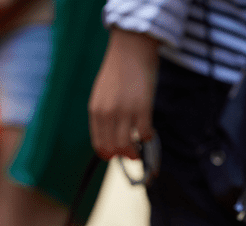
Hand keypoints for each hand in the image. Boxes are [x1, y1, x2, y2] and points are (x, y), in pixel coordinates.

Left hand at [88, 29, 159, 159]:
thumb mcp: (102, 94)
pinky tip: (149, 133)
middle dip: (123, 156)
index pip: (99, 143)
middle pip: (113, 147)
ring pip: (127, 145)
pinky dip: (148, 138)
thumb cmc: (118, 72)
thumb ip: (104, 114)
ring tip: (140, 150)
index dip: (108, 154)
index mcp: (96, 110)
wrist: (131, 49)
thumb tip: (112, 135)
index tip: (116, 156)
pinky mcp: (142, 108)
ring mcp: (125, 111)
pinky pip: (145, 133)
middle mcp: (107, 113)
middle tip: (132, 155)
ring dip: (135, 152)